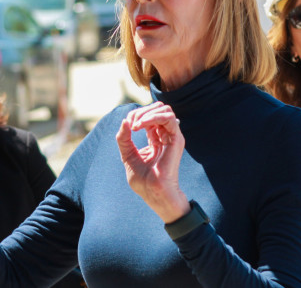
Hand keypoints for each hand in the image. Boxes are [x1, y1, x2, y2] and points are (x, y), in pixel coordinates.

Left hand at [115, 102, 189, 222]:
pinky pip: (168, 117)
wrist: (153, 193)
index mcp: (155, 137)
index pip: (149, 115)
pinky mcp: (176, 139)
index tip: (127, 126)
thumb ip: (124, 138)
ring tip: (136, 125)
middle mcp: (165, 135)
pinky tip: (141, 125)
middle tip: (132, 124)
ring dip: (146, 113)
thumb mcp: (127, 155)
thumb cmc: (142, 180)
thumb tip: (125, 120)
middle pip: (157, 108)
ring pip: (164, 109)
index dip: (136, 115)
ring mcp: (172, 136)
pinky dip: (153, 117)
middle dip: (141, 111)